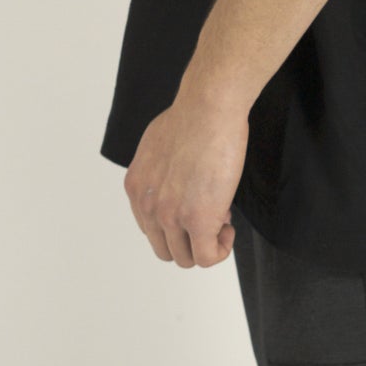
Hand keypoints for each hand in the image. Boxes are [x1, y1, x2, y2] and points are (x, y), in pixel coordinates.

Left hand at [123, 84, 249, 267]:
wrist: (209, 108)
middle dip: (190, 238)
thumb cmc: (192, 117)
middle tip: (212, 213)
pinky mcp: (197, 220)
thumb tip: (176, 181)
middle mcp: (147, 205)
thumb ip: (159, 173)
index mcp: (136, 188)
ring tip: (222, 218)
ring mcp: (170, 215)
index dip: (178, 222)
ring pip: (185, 257)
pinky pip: (206, 257)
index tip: (197, 203)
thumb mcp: (158, 147)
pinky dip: (220, 250)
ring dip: (206, 244)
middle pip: (165, 249)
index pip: (150, 228)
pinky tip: (228, 229)